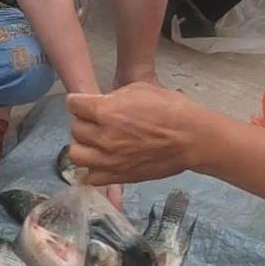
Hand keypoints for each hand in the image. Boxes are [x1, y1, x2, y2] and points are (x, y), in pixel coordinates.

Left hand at [68, 83, 207, 184]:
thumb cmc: (170, 109)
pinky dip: (94, 169)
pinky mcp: (118, 176)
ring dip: (84, 146)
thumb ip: (113, 97)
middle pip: (75, 129)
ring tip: (96, 142)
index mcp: (106, 111)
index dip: (79, 102)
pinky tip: (104, 160)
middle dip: (84, 122)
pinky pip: (91, 176)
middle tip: (96, 121)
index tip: (85, 104)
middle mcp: (103, 137)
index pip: (73, 105)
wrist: (191, 138)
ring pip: (76, 154)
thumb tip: (100, 104)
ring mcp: (109, 160)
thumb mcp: (139, 89)